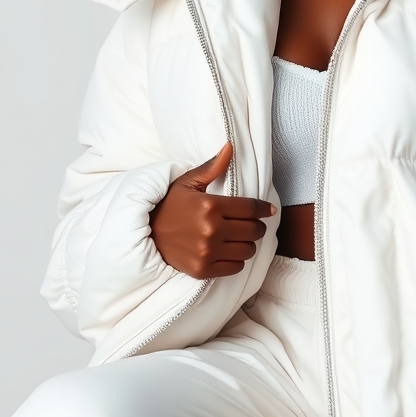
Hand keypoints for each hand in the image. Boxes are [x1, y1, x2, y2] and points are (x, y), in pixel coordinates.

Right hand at [149, 142, 275, 278]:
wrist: (145, 234)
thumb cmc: (168, 206)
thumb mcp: (187, 183)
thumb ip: (212, 167)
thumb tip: (230, 147)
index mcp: (210, 205)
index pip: (251, 208)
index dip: (264, 209)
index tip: (269, 210)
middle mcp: (211, 230)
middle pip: (253, 230)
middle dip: (257, 226)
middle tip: (251, 223)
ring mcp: (207, 252)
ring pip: (248, 250)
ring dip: (248, 243)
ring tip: (239, 237)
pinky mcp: (203, 269)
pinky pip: (236, 267)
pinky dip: (237, 260)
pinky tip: (229, 251)